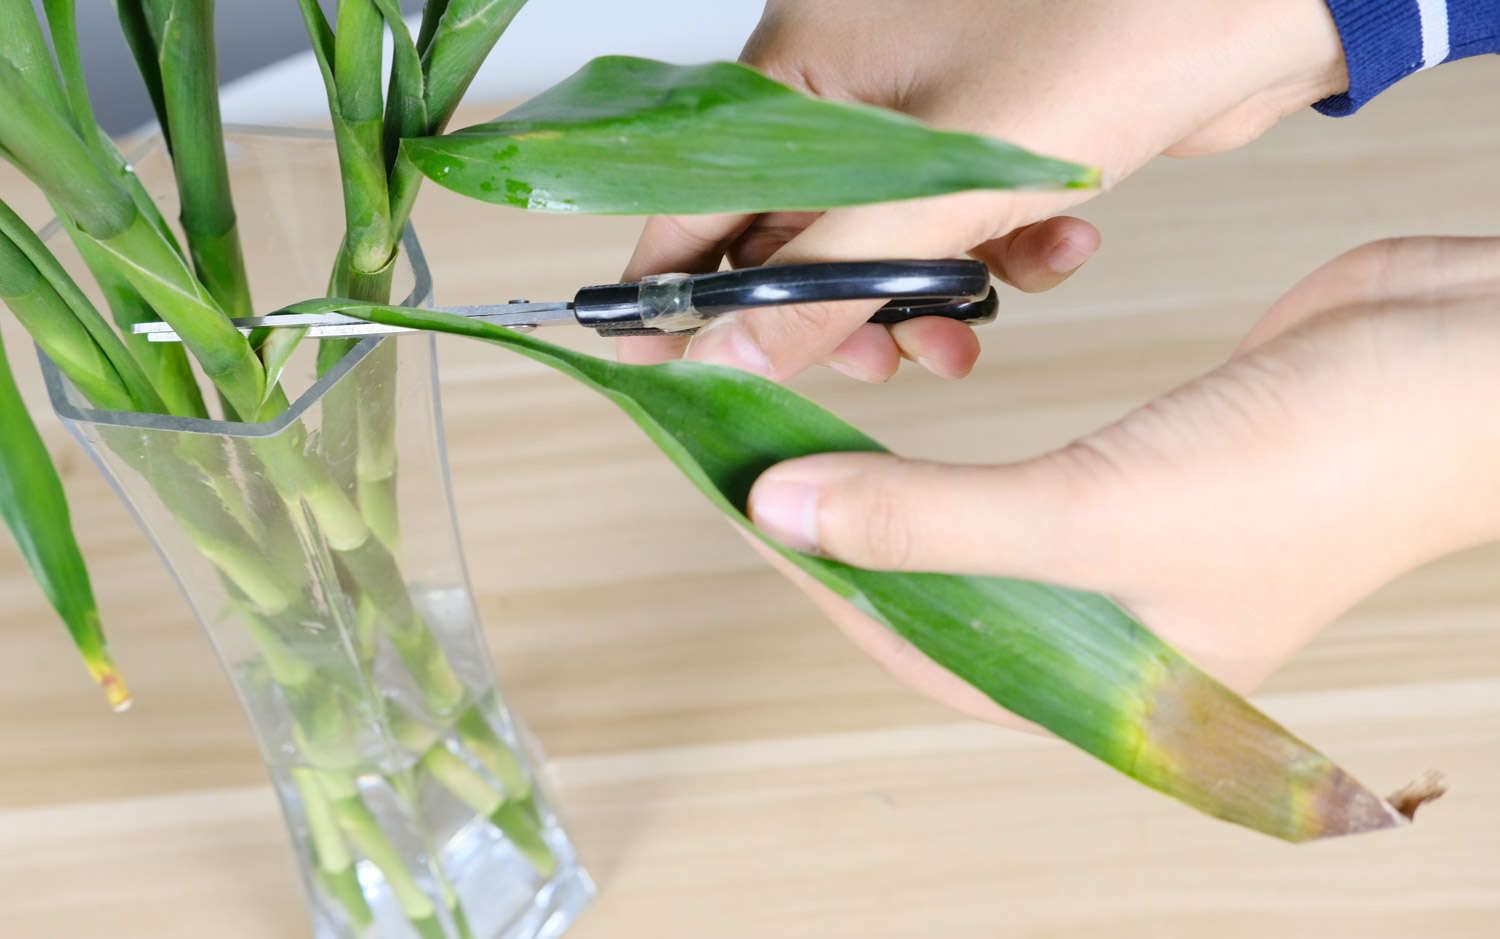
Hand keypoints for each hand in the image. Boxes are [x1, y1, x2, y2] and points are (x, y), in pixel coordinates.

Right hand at [619, 0, 1348, 381]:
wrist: (1256, 6)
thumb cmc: (1112, 39)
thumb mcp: (950, 185)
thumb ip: (829, 278)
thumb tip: (732, 353)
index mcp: (804, 59)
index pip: (696, 192)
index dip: (680, 289)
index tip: (666, 366)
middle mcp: (846, 77)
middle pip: (787, 230)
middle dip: (837, 311)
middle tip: (873, 364)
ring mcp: (915, 102)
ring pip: (873, 238)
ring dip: (920, 297)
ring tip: (967, 333)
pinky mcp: (978, 130)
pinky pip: (945, 218)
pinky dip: (987, 255)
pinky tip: (1052, 251)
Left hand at [745, 237, 1499, 724]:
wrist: (1465, 362)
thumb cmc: (1327, 467)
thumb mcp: (1103, 511)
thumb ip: (937, 521)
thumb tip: (786, 514)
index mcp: (1106, 690)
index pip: (920, 648)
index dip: (821, 579)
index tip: (742, 505)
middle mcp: (1108, 638)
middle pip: (935, 597)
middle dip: (844, 536)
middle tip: (752, 461)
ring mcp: (1125, 560)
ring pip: (971, 542)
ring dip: (893, 497)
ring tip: (805, 442)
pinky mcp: (1140, 482)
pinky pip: (1018, 486)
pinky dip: (957, 462)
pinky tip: (906, 434)